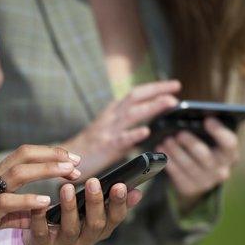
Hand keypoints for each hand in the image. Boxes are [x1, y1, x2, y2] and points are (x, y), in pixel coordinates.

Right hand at [0, 145, 81, 244]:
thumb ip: (14, 214)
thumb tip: (34, 216)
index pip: (24, 155)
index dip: (49, 154)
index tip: (71, 159)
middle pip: (24, 155)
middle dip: (54, 155)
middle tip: (77, 162)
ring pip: (18, 173)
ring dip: (47, 170)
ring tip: (69, 172)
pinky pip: (6, 202)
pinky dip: (27, 200)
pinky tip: (45, 201)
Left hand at [23, 180, 141, 244]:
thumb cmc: (76, 222)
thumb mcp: (97, 215)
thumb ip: (114, 203)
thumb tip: (137, 191)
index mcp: (102, 229)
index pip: (115, 217)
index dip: (119, 203)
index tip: (120, 185)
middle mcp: (87, 239)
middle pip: (95, 223)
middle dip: (95, 203)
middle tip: (93, 181)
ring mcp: (65, 243)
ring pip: (70, 228)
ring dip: (69, 208)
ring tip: (67, 187)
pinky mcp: (44, 244)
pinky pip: (42, 232)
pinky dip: (40, 218)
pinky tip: (40, 204)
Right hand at [63, 80, 179, 180]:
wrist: (67, 159)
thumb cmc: (89, 147)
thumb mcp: (107, 131)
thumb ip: (125, 127)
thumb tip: (146, 128)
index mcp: (111, 112)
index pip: (135, 94)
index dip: (154, 88)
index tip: (173, 86)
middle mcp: (110, 117)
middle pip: (134, 97)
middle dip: (156, 90)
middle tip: (176, 88)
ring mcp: (107, 131)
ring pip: (131, 114)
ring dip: (152, 106)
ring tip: (170, 102)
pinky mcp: (105, 147)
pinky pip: (121, 139)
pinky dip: (133, 134)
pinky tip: (146, 132)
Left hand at [157, 117, 239, 212]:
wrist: (197, 178)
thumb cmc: (202, 150)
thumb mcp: (208, 142)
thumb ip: (203, 131)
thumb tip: (188, 116)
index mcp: (229, 154)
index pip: (229, 143)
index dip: (219, 131)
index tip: (207, 119)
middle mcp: (221, 170)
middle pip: (204, 155)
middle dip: (190, 143)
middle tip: (179, 133)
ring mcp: (206, 181)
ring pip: (188, 165)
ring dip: (175, 151)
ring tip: (165, 141)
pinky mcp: (190, 188)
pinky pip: (177, 174)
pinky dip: (168, 161)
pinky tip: (160, 151)